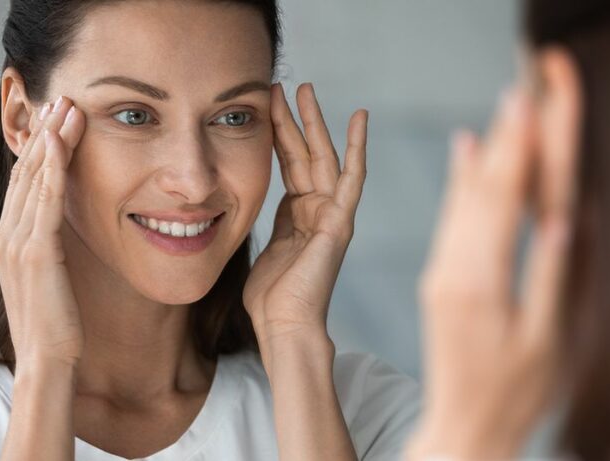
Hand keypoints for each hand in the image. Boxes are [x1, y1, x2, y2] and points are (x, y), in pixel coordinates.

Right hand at [0, 96, 86, 369]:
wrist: (48, 361)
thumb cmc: (57, 323)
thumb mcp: (52, 276)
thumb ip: (52, 247)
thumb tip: (65, 226)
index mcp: (9, 241)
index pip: (25, 183)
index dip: (40, 148)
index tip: (57, 118)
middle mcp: (6, 236)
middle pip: (27, 173)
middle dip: (46, 134)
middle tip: (63, 98)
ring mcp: (17, 243)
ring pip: (35, 179)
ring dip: (52, 140)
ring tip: (68, 108)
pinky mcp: (36, 252)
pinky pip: (45, 201)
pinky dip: (52, 169)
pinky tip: (61, 143)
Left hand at [243, 83, 367, 347]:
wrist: (285, 325)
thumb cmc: (270, 299)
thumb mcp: (262, 249)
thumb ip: (267, 224)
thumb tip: (251, 207)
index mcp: (298, 216)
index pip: (289, 164)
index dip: (278, 134)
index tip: (267, 106)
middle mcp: (318, 210)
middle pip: (306, 154)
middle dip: (295, 119)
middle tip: (285, 85)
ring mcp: (332, 214)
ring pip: (324, 157)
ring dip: (315, 122)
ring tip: (305, 88)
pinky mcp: (340, 221)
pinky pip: (351, 177)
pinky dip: (357, 147)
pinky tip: (358, 118)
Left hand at [407, 90, 570, 458]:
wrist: (464, 428)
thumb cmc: (516, 394)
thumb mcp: (545, 341)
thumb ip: (553, 278)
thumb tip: (567, 217)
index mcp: (481, 284)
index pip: (504, 202)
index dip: (519, 153)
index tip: (532, 107)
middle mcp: (453, 270)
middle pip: (482, 192)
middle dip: (505, 139)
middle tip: (523, 90)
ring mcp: (442, 274)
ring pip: (464, 201)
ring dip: (486, 153)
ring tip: (506, 108)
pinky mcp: (441, 280)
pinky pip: (451, 221)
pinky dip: (462, 183)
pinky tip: (466, 151)